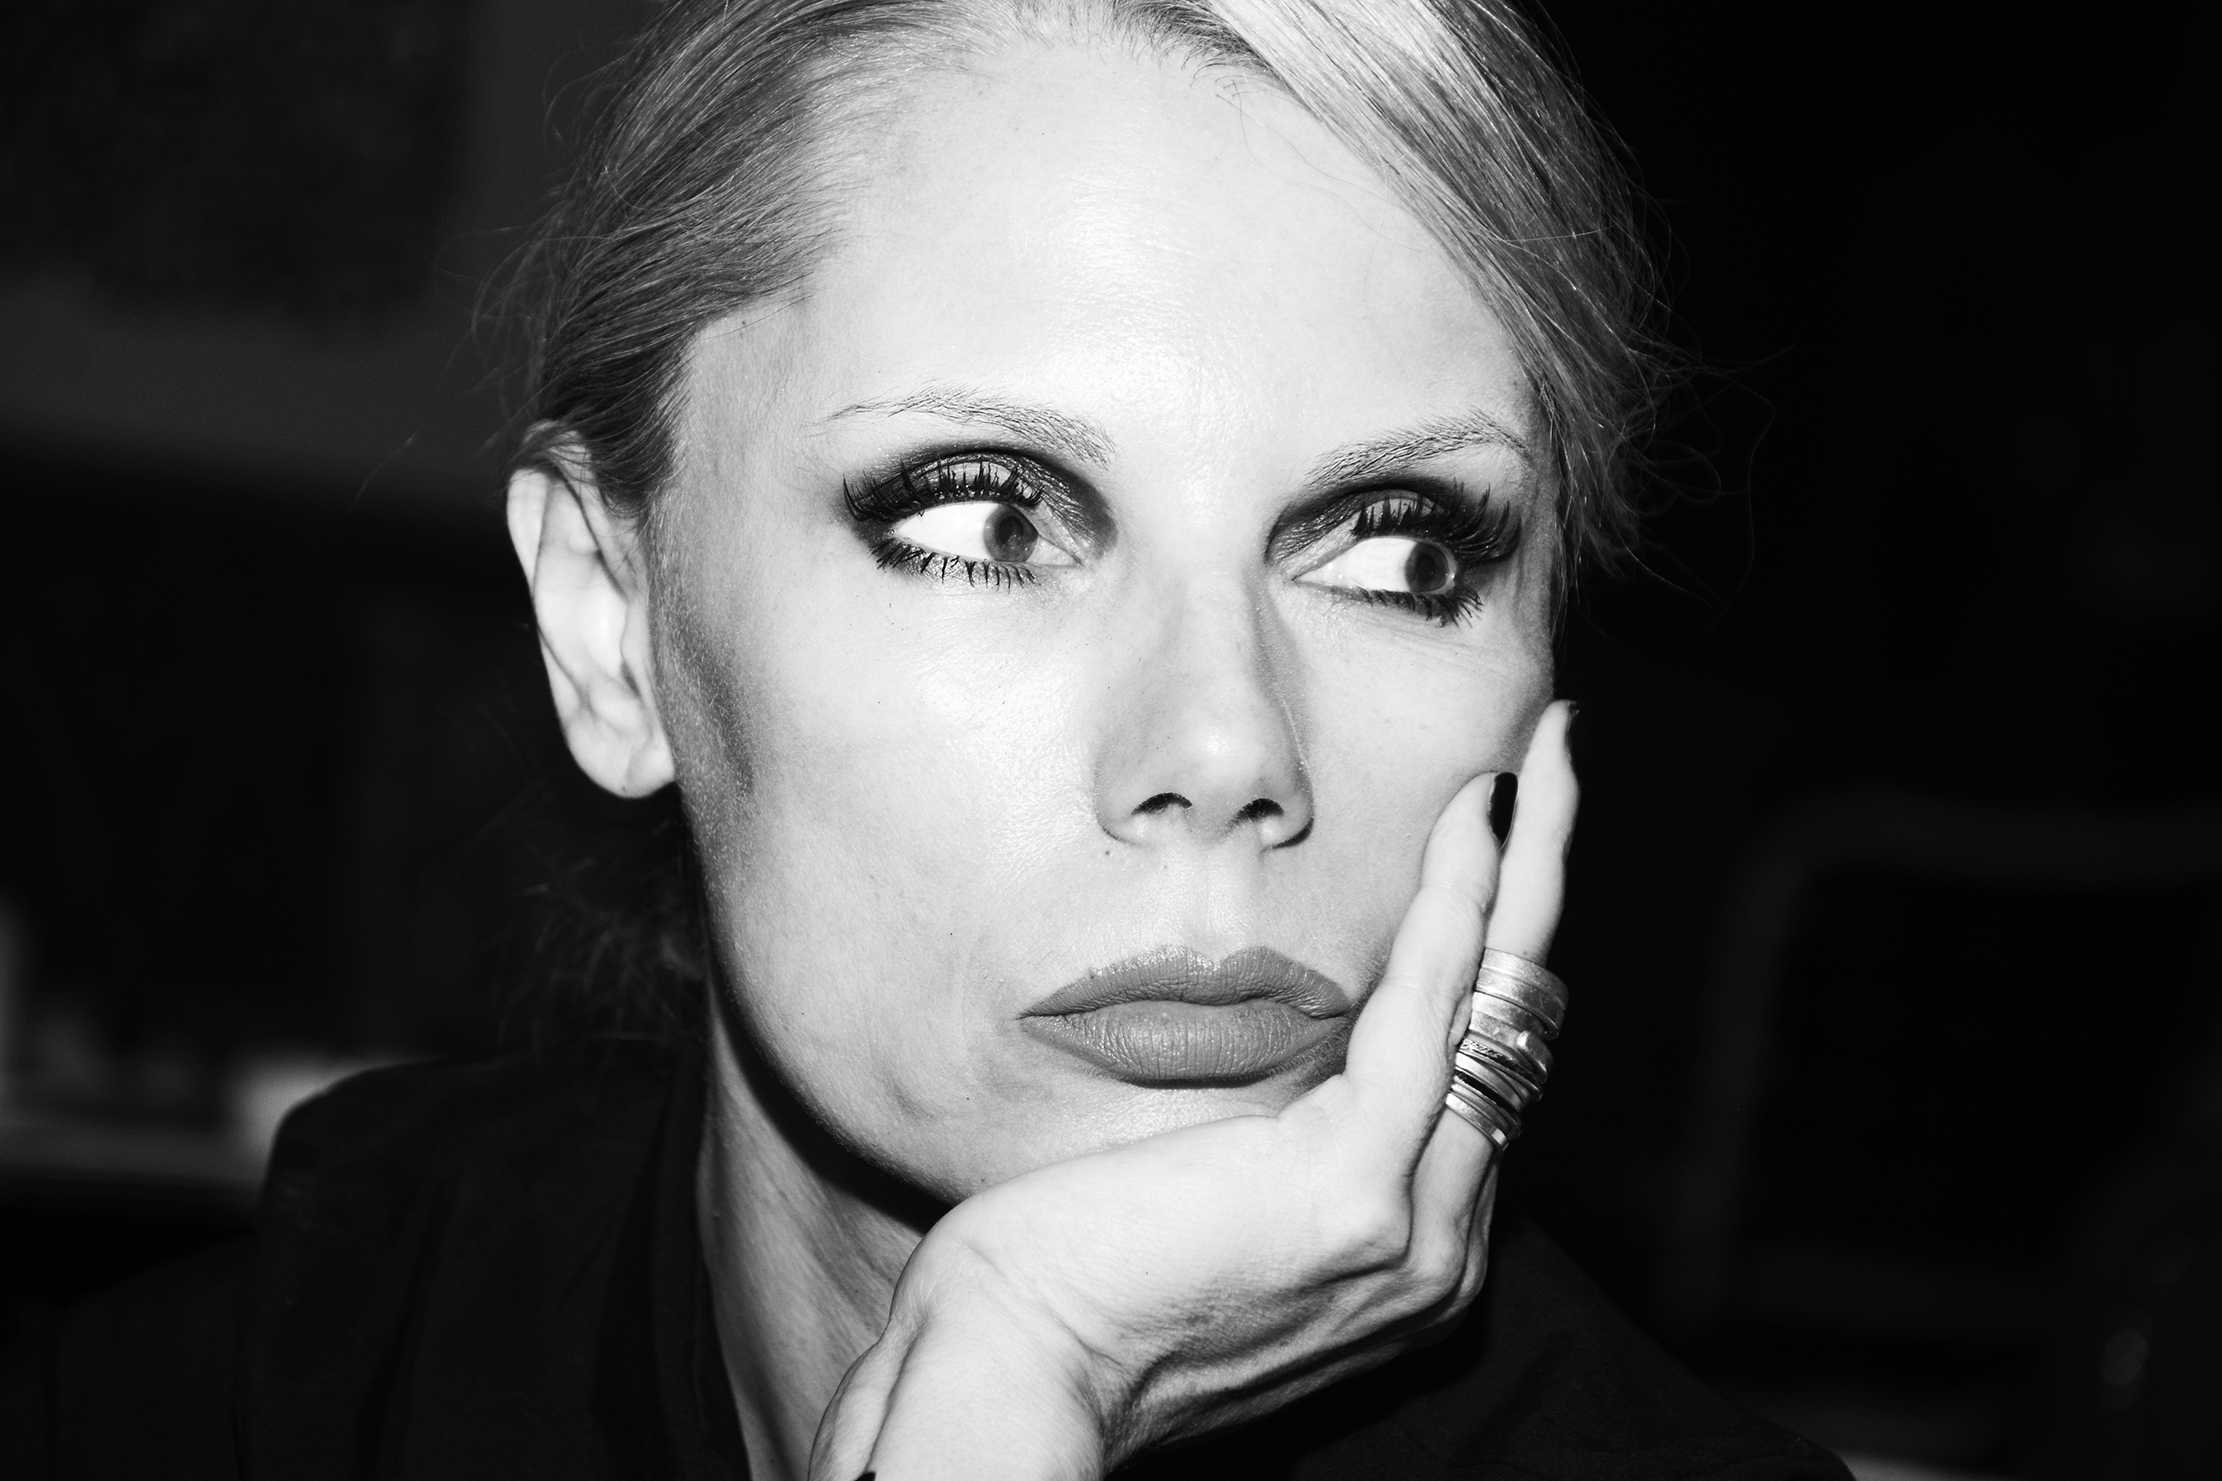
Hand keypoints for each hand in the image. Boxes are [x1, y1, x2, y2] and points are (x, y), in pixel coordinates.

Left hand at [808, 702, 1578, 1479]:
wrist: (1014, 1382)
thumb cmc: (1067, 1294)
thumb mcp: (1191, 1213)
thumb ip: (1256, 1152)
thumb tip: (1243, 1082)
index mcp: (1396, 1254)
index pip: (1467, 1069)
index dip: (1491, 950)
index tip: (1493, 847)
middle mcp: (1432, 1247)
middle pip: (1513, 1024)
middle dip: (1539, 883)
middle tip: (1560, 764)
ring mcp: (1409, 1223)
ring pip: (1500, 999)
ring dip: (1530, 862)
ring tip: (1551, 752)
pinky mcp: (1357, 1185)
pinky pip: (1430, 1003)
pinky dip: (1461, 896)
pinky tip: (1476, 810)